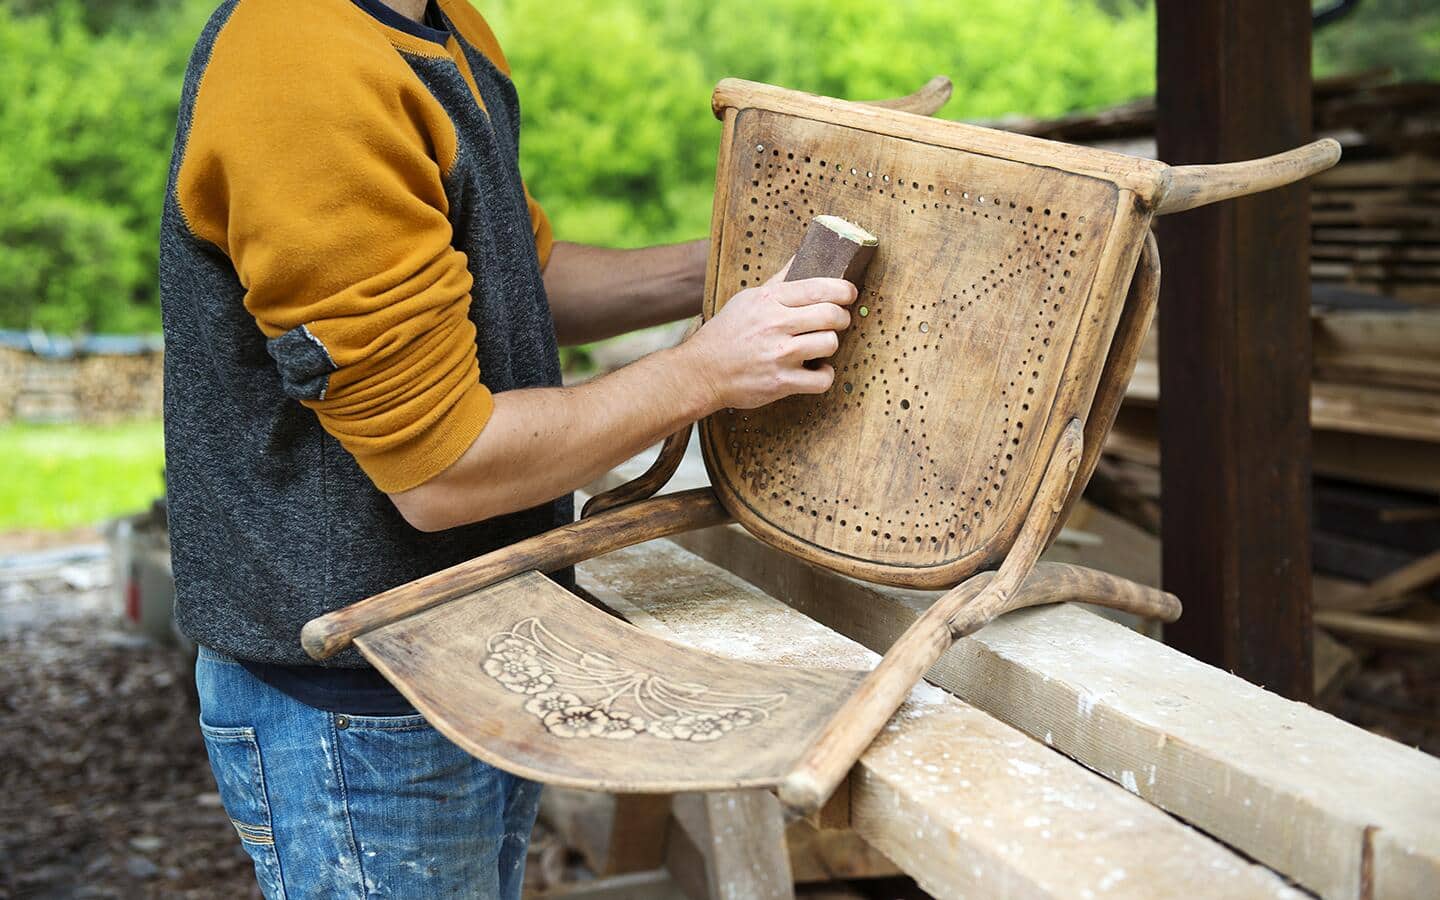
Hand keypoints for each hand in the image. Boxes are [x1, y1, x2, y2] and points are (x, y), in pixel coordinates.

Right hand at [682, 263, 857, 410]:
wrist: (702, 371)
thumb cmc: (727, 334)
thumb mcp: (748, 299)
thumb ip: (779, 281)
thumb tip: (802, 256)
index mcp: (768, 300)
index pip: (818, 287)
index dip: (843, 290)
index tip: (849, 294)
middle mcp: (775, 325)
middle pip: (831, 315)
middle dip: (842, 317)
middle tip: (838, 321)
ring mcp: (779, 355)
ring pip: (829, 344)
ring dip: (830, 345)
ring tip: (820, 345)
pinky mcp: (781, 382)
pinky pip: (822, 379)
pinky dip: (824, 375)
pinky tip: (815, 370)